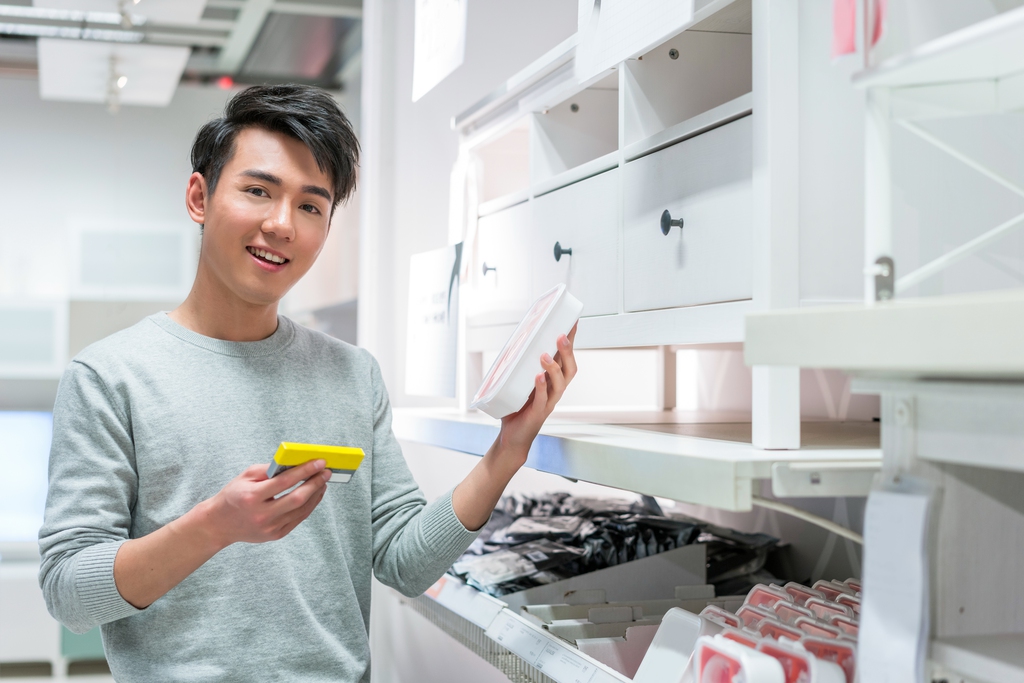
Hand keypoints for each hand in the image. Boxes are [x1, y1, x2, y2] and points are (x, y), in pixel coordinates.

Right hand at [201, 460, 331, 547]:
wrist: (219, 524)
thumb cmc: (234, 495)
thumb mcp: (246, 476)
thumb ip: (270, 469)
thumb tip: (296, 462)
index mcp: (252, 497)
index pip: (285, 482)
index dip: (305, 471)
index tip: (319, 462)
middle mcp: (262, 515)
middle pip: (297, 499)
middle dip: (315, 483)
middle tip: (326, 472)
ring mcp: (270, 528)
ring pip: (301, 510)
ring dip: (315, 494)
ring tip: (323, 481)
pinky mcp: (276, 535)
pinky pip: (298, 519)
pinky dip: (309, 506)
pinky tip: (314, 494)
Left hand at [451, 324, 578, 530]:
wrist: (512, 438)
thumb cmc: (517, 409)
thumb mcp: (519, 383)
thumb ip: (520, 366)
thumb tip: (513, 344)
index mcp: (552, 381)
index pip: (565, 358)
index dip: (571, 341)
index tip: (573, 321)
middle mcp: (555, 391)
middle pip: (570, 369)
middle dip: (567, 351)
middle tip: (561, 335)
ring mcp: (549, 402)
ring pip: (560, 384)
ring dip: (553, 367)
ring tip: (544, 354)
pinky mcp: (538, 413)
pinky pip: (543, 399)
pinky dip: (541, 387)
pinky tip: (537, 376)